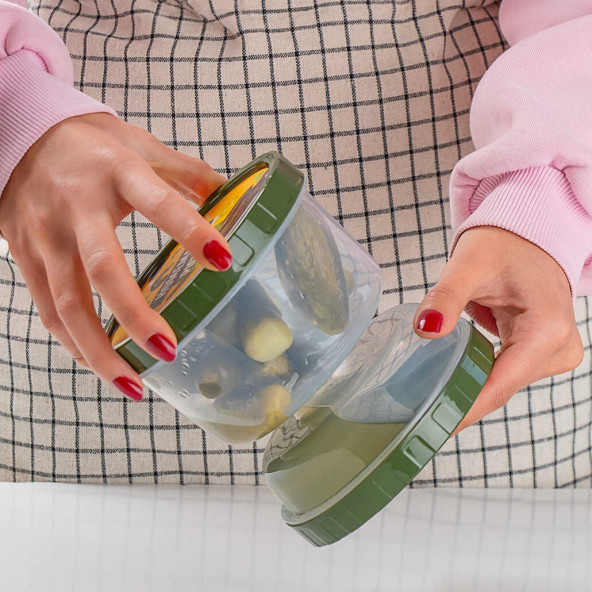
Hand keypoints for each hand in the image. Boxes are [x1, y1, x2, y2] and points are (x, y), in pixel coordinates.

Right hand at [0, 113, 230, 400]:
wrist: (16, 134)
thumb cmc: (90, 143)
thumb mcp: (141, 144)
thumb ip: (187, 172)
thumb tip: (232, 196)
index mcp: (116, 172)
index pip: (158, 202)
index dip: (190, 231)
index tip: (222, 261)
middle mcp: (77, 207)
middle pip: (102, 268)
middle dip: (135, 316)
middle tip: (168, 350)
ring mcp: (46, 236)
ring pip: (67, 303)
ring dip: (99, 351)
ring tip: (134, 385)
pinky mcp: (25, 257)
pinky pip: (49, 309)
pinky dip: (75, 342)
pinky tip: (101, 364)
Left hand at [414, 226, 582, 434]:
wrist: (527, 235)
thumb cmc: (504, 244)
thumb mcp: (469, 265)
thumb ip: (446, 298)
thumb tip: (426, 329)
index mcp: (547, 329)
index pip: (500, 385)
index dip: (465, 409)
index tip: (435, 427)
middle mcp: (559, 347)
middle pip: (501, 388)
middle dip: (462, 399)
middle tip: (419, 414)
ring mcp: (555, 352)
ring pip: (502, 383)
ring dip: (470, 386)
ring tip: (430, 395)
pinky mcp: (543, 351)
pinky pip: (506, 373)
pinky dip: (480, 374)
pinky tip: (454, 377)